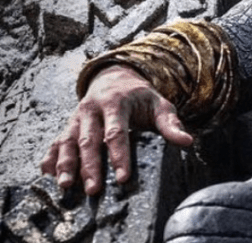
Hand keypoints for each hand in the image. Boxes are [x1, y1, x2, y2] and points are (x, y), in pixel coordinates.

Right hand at [40, 65, 192, 194]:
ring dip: (66, 164)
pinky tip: (48, 174)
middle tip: (94, 190)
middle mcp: (92, 109)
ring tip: (66, 185)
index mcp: (116, 103)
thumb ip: (171, 124)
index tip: (123, 177)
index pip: (117, 132)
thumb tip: (187, 142)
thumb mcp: (159, 104)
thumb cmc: (141, 97)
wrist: (115, 77)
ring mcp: (77, 117)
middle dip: (90, 166)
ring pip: (69, 142)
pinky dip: (51, 157)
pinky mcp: (68, 125)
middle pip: (89, 140)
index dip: (119, 155)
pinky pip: (56, 141)